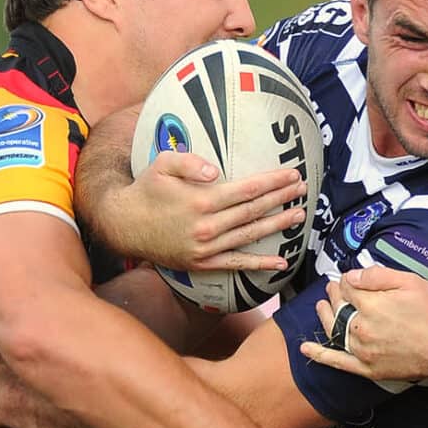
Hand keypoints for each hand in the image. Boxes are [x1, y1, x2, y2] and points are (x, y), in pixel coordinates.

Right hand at [103, 153, 306, 272]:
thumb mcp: (162, 165)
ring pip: (250, 236)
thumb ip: (189, 163)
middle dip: (282, 199)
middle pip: (254, 211)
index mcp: (200, 200)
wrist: (124, 226)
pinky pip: (237, 264)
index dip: (273, 182)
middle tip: (303, 189)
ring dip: (277, 226)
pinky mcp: (203, 264)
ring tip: (299, 216)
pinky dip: (260, 264)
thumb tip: (215, 170)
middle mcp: (207, 227)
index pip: (247, 190)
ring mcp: (207, 249)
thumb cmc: (146, 190)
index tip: (292, 174)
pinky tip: (281, 263)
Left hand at [300, 266, 427, 379]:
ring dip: (324, 315)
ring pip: (334, 329)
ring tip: (321, 306)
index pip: (347, 287)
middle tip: (336, 289)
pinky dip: (320, 355)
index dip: (347, 280)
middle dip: (334, 294)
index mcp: (371, 304)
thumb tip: (352, 275)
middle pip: (338, 306)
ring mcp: (363, 350)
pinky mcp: (368, 368)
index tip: (351, 279)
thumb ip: (378, 275)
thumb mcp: (411, 282)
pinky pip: (338, 362)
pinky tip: (305, 349)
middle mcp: (362, 328)